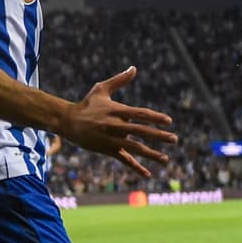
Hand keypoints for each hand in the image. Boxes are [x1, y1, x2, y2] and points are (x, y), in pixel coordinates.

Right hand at [59, 66, 176, 177]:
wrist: (67, 121)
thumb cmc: (86, 104)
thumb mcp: (101, 89)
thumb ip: (119, 80)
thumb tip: (134, 68)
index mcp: (116, 110)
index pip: (139, 113)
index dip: (154, 117)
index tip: (168, 121)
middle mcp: (114, 125)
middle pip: (140, 131)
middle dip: (159, 136)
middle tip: (174, 139)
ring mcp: (111, 139)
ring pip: (134, 148)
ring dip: (151, 154)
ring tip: (165, 159)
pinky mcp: (107, 149)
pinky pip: (124, 160)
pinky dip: (136, 167)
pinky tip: (147, 174)